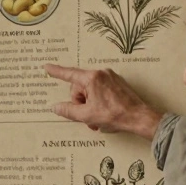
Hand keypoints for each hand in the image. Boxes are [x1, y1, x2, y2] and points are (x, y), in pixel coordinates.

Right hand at [44, 63, 161, 139]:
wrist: (138, 117)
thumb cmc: (114, 115)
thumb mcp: (87, 115)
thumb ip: (68, 110)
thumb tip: (56, 107)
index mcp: (92, 78)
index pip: (69, 74)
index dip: (56, 72)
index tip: (47, 67)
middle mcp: (101, 73)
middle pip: (80, 87)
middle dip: (80, 103)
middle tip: (87, 116)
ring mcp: (110, 77)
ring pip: (90, 90)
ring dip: (90, 104)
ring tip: (97, 117)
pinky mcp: (117, 83)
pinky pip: (100, 89)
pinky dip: (98, 101)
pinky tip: (104, 112)